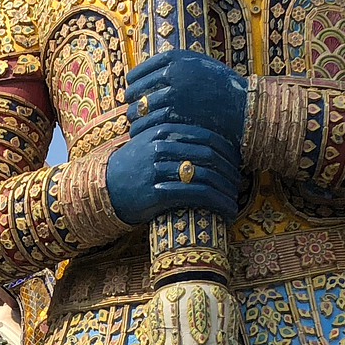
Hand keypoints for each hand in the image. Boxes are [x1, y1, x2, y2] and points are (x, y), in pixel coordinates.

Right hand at [106, 123, 241, 224]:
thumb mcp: (150, 143)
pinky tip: (227, 212)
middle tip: (241, 185)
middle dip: (230, 172)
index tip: (239, 164)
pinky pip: (196, 196)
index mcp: (163, 131)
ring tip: (235, 201)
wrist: (103, 188)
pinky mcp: (156, 192)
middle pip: (209, 157)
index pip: (207, 137)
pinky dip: (217, 204)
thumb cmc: (132, 167)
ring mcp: (158, 169)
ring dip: (227, 191)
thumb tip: (211, 143)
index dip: (228, 152)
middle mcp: (161, 147)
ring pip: (206, 176)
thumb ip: (175, 139)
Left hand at [125, 49, 250, 138]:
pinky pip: (150, 124)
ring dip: (134, 119)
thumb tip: (146, 72)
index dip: (133, 84)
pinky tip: (142, 135)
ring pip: (140, 109)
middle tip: (131, 110)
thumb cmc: (221, 87)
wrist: (244, 107)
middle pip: (136, 91)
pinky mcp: (178, 116)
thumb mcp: (199, 65)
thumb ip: (175, 65)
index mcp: (175, 58)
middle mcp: (172, 74)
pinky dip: (143, 131)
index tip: (131, 92)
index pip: (139, 73)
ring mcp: (174, 95)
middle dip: (132, 102)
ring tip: (134, 125)